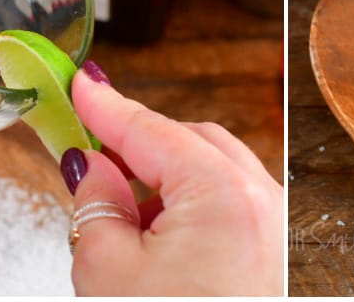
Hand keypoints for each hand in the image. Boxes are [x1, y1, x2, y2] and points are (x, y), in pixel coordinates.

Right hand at [62, 62, 282, 295]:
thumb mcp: (107, 270)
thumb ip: (95, 203)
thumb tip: (89, 164)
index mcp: (223, 195)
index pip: (151, 130)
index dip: (106, 106)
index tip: (81, 83)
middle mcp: (260, 201)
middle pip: (188, 141)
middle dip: (137, 146)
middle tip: (88, 155)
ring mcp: (273, 226)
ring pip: (210, 170)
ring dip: (162, 180)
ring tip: (120, 215)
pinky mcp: (271, 251)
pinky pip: (228, 202)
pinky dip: (189, 206)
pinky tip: (155, 238)